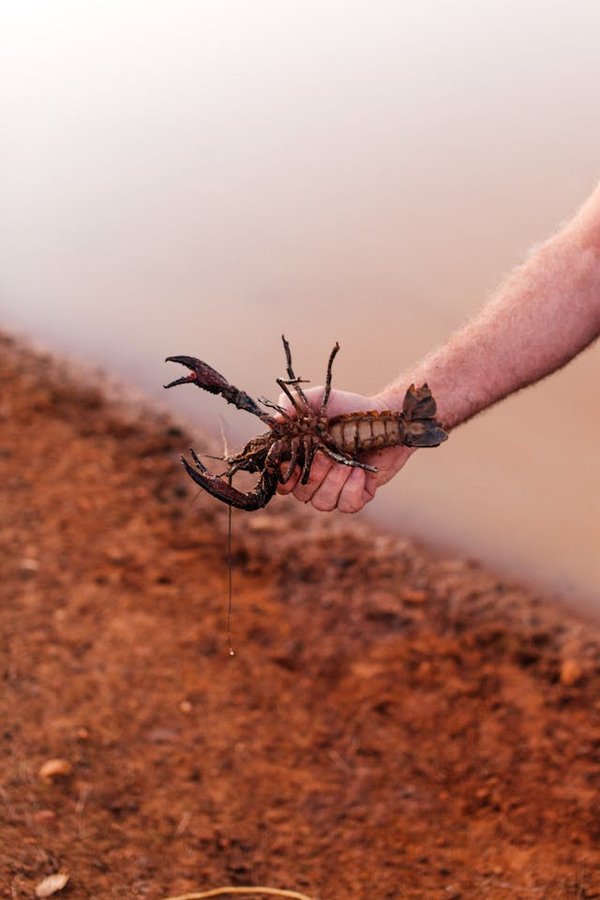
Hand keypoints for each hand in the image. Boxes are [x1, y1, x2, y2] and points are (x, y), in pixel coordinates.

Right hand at [276, 386, 413, 512]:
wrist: (386, 416)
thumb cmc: (350, 408)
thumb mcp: (320, 399)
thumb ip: (294, 403)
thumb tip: (275, 420)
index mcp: (300, 458)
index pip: (281, 481)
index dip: (284, 478)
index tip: (292, 463)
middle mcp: (315, 477)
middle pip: (301, 494)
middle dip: (315, 474)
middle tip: (328, 454)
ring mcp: (336, 488)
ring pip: (322, 503)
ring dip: (335, 482)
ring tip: (348, 461)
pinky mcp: (358, 494)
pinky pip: (347, 506)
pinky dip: (352, 489)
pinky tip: (360, 471)